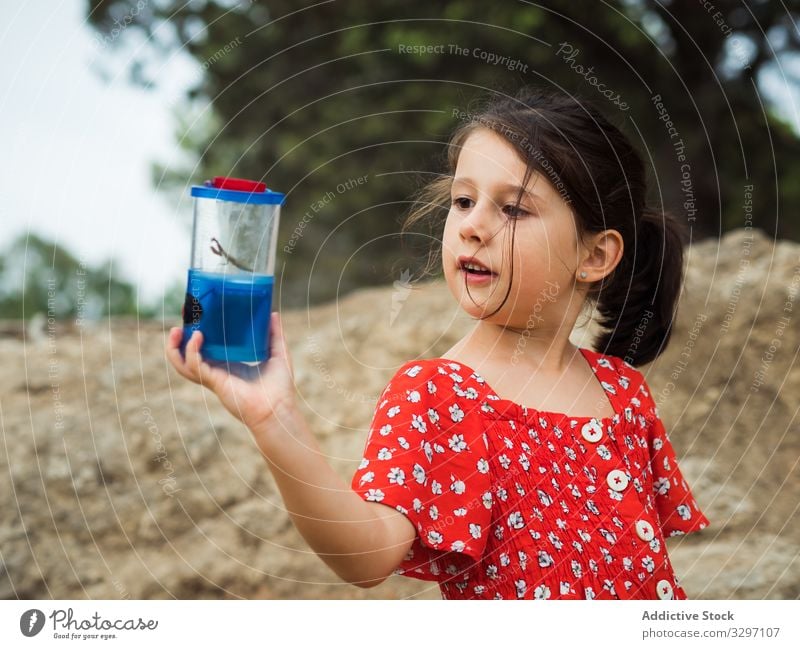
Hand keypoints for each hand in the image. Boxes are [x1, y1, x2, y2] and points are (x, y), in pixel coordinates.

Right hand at [165, 312, 297, 434]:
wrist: (278, 409)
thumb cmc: (280, 388)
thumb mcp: (278, 354)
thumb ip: (274, 334)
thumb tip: (273, 314)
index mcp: (229, 364)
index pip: (206, 348)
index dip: (197, 333)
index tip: (197, 315)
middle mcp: (218, 371)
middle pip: (188, 355)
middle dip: (179, 339)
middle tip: (183, 317)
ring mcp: (214, 378)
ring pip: (183, 364)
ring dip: (175, 348)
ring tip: (176, 330)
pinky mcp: (215, 382)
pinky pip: (195, 366)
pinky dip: (192, 352)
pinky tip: (198, 337)